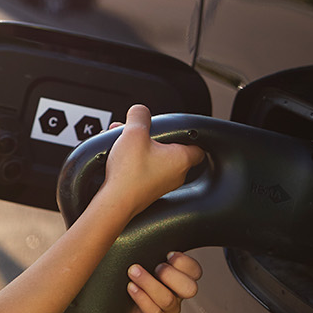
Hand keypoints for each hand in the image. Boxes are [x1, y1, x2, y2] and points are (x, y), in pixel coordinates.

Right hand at [102, 104, 205, 218]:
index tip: (177, 129)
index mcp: (181, 159)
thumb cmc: (129, 174)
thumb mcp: (134, 133)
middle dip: (153, 137)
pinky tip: (119, 156)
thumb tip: (140, 110)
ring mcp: (162, 184)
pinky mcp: (148, 190)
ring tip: (122, 141)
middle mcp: (176, 174)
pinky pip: (145, 169)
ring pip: (154, 158)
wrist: (114, 201)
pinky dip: (134, 160)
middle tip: (139, 132)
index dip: (187, 134)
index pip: (197, 144)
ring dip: (140, 147)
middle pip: (170, 148)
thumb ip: (140, 115)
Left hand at [123, 251, 202, 312]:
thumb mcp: (145, 256)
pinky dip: (141, 297)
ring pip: (167, 299)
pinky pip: (153, 312)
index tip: (167, 254)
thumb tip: (153, 219)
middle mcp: (178, 293)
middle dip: (171, 275)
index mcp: (181, 275)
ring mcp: (168, 308)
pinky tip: (131, 287)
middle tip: (155, 267)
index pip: (195, 271)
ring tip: (133, 272)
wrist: (116, 295)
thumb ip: (154, 246)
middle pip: (190, 288)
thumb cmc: (131, 272)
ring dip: (149, 283)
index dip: (183, 262)